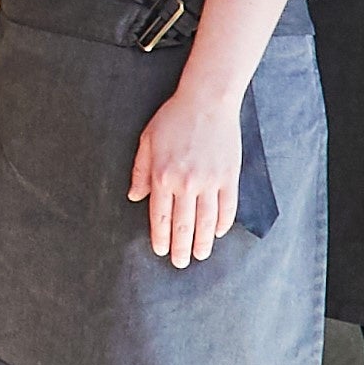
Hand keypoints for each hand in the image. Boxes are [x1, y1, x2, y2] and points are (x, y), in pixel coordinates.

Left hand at [129, 83, 240, 267]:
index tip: (160, 251)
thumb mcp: (147, 140)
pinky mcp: (229, 177)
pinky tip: (218, 233)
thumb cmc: (173, 118)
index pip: (159, 215)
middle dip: (181, 247)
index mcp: (162, 175)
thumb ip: (141, 170)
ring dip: (203, 242)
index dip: (160, 236)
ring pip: (206, 221)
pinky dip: (223, 223)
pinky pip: (227, 207)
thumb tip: (135, 196)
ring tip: (201, 255)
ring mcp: (209, 181)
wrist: (206, 100)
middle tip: (180, 264)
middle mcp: (186, 183)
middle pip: (183, 224)